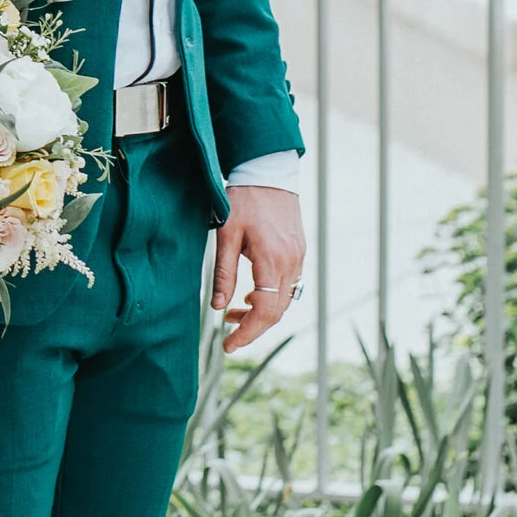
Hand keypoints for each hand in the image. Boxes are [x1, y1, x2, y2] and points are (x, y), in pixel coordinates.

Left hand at [214, 185, 304, 352]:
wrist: (268, 171)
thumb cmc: (243, 199)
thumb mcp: (226, 235)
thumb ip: (223, 273)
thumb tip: (217, 306)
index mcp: (272, 260)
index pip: (264, 312)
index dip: (247, 333)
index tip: (229, 345)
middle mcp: (291, 262)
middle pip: (277, 311)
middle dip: (253, 327)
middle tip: (229, 332)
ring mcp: (299, 257)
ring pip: (284, 300)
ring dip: (262, 312)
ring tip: (234, 311)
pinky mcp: (299, 251)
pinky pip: (289, 285)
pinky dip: (271, 297)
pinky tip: (252, 294)